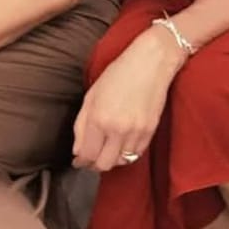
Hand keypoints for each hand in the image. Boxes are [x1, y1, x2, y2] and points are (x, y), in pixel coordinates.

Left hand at [72, 28, 184, 171]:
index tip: (78, 161)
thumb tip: (78, 150)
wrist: (150, 63)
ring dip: (111, 159)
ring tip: (106, 150)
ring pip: (120, 162)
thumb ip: (81, 125)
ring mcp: (136, 132)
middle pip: (103, 164)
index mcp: (99, 119)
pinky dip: (126, 154)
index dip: (80, 162)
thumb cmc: (118, 74)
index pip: (87, 154)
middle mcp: (117, 129)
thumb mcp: (91, 95)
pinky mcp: (150, 132)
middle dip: (94, 165)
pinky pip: (136, 154)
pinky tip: (121, 145)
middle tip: (90, 158)